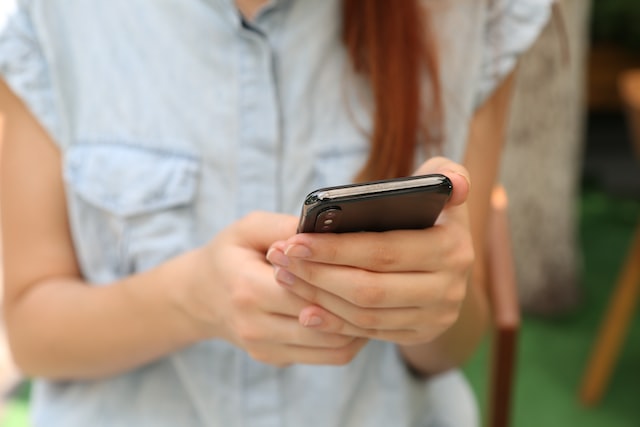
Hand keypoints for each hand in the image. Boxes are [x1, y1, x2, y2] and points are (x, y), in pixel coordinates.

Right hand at [178, 212, 367, 365]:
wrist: (200, 296)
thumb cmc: (230, 254)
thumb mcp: (249, 228)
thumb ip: (286, 227)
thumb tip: (329, 229)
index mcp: (247, 289)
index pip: (308, 290)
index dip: (342, 277)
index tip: (369, 261)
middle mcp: (255, 326)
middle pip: (326, 322)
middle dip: (358, 302)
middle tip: (386, 282)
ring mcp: (265, 348)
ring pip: (333, 347)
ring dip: (361, 325)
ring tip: (377, 299)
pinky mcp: (276, 359)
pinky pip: (327, 357)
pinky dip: (350, 338)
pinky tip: (359, 315)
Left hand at [266, 157, 473, 345]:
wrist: (448, 261)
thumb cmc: (431, 213)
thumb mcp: (442, 187)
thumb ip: (445, 172)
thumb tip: (455, 184)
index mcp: (452, 248)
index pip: (383, 251)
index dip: (335, 248)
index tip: (294, 241)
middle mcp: (449, 288)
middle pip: (369, 288)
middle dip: (318, 274)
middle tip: (280, 259)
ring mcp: (436, 317)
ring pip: (365, 314)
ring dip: (319, 298)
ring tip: (285, 276)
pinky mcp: (419, 334)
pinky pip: (369, 333)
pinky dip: (334, 322)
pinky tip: (305, 309)